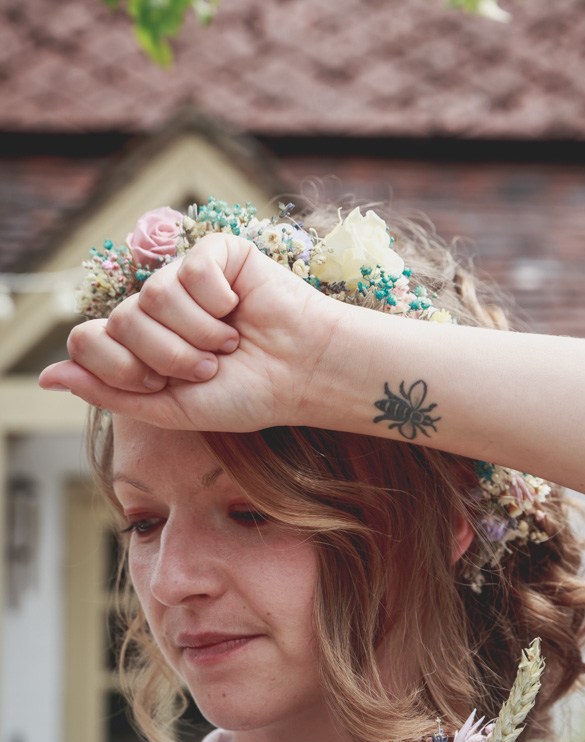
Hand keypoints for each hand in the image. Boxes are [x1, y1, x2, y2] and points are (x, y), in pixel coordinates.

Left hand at [39, 233, 344, 430]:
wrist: (303, 375)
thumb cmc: (247, 394)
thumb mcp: (171, 409)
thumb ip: (109, 392)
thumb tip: (47, 377)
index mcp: (144, 344)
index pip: (88, 338)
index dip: (120, 366)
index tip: (164, 385)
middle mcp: (159, 308)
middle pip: (122, 320)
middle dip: (168, 356)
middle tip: (209, 366)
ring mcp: (186, 279)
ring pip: (154, 295)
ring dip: (197, 333)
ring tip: (229, 342)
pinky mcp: (218, 254)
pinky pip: (191, 269)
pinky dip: (217, 301)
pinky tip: (239, 308)